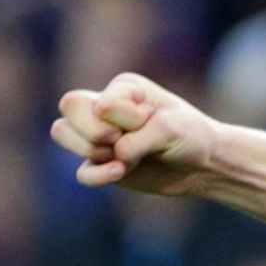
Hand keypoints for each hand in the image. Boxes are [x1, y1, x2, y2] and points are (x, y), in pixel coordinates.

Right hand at [51, 72, 218, 196]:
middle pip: (68, 106)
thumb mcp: (171, 129)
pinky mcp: (102, 164)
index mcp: (124, 88)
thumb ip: (137, 139)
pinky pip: (80, 172)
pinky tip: (120, 173)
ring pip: (62, 132)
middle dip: (92, 130)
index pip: (97, 99)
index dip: (119, 118)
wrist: (203, 165)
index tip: (147, 121)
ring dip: (90, 150)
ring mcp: (100, 135)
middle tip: (121, 139)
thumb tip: (113, 156)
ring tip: (122, 158)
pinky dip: (97, 176)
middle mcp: (106, 107)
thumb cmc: (190, 135)